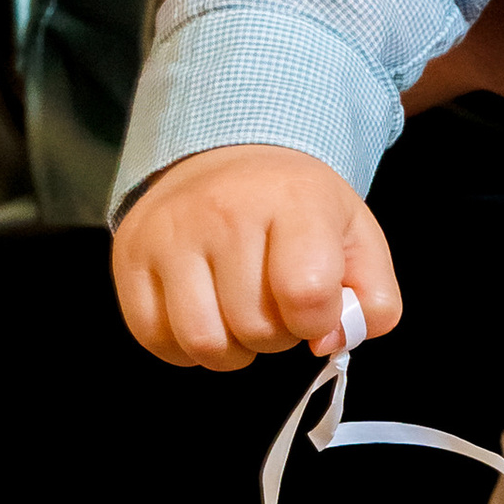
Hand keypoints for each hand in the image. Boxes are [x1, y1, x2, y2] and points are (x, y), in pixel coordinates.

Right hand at [113, 146, 402, 372]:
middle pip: (255, 327)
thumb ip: (373, 300)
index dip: (318, 323)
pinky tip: (203, 313)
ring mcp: (169, 232)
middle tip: (274, 305)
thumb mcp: (357, 238)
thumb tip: (328, 342)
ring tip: (238, 316)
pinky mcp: (130, 255)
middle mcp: (223, 210)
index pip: (306, 294)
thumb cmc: (296, 208)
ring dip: (230, 348)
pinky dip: (183, 346)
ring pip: (203, 341)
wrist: (227, 155)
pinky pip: (154, 338)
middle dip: (275, 335)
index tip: (315, 309)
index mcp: (292, 200)